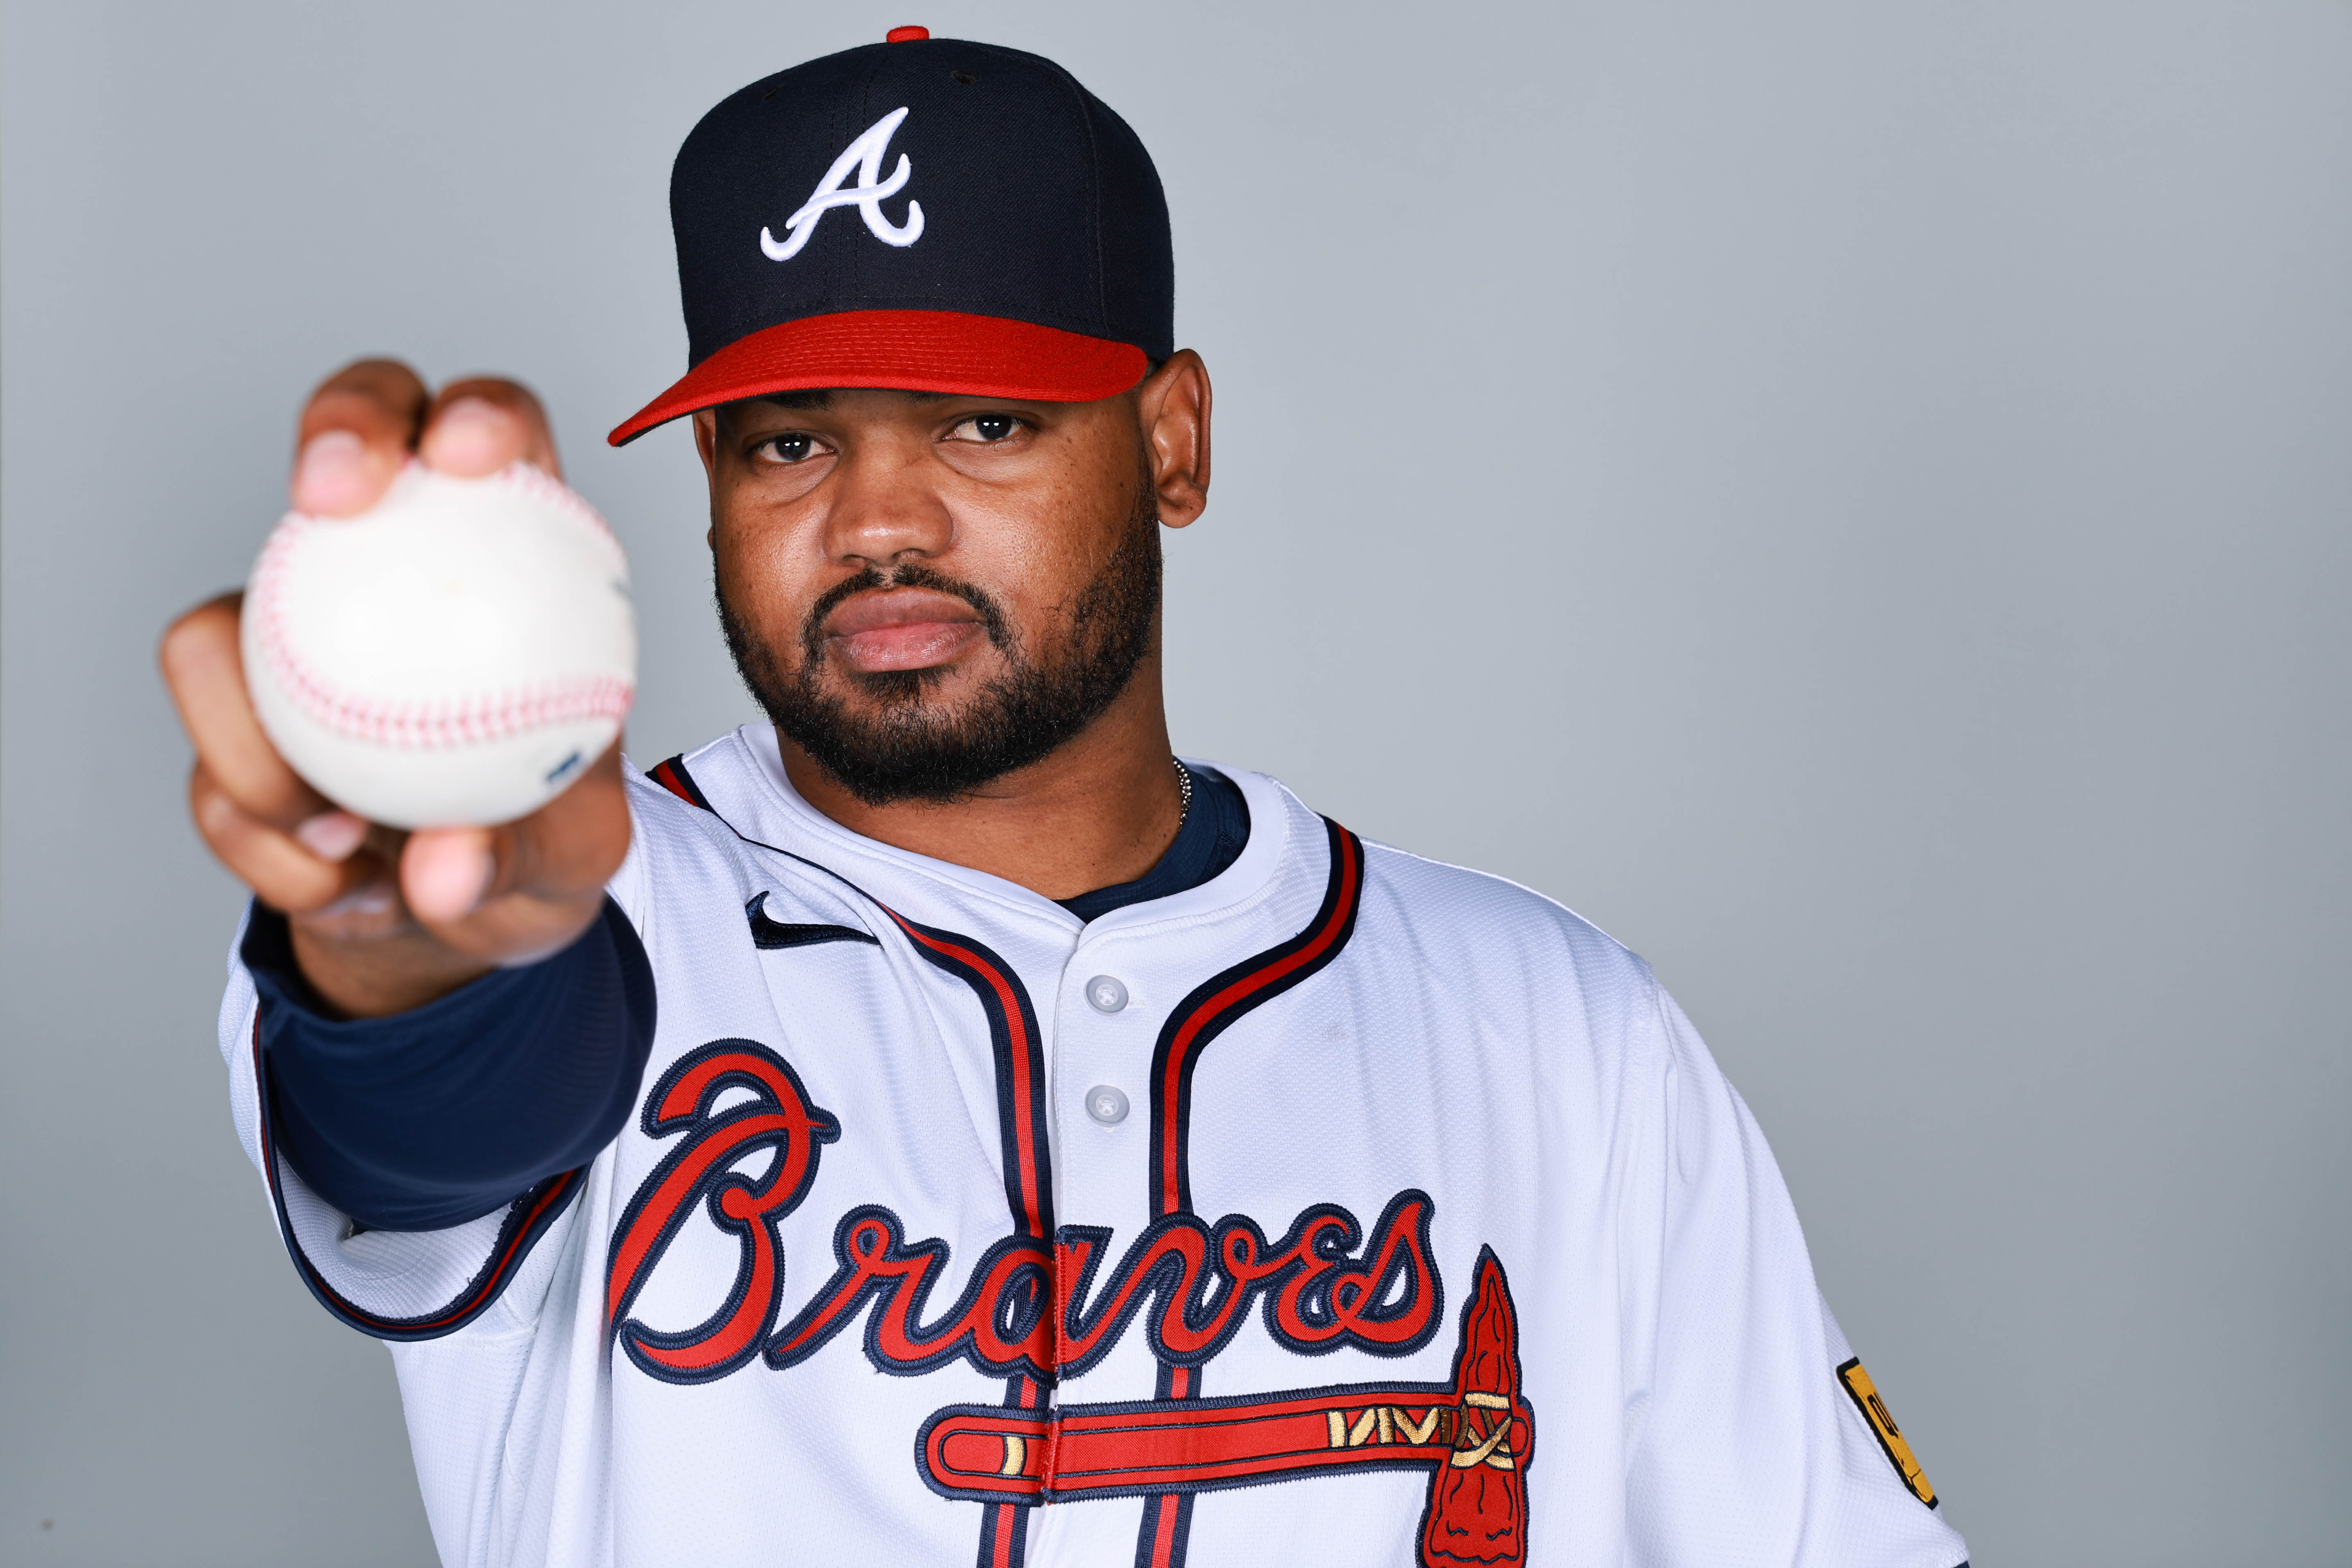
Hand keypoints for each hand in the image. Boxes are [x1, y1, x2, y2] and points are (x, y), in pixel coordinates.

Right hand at [160, 360, 632, 1017]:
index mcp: (508, 556)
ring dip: (259, 751)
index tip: (467, 456)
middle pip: (353, 435)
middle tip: (330, 501)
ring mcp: (291, 631)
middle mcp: (389, 564)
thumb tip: (444, 868)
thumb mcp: (572, 858)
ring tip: (347, 837)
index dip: (477, 415)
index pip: (499, 438)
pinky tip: (338, 880)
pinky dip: (264, 842)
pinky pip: (208, 768)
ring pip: (217, 629)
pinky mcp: (228, 716)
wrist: (463, 908)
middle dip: (338, 429)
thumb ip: (523, 851)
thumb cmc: (537, 838)